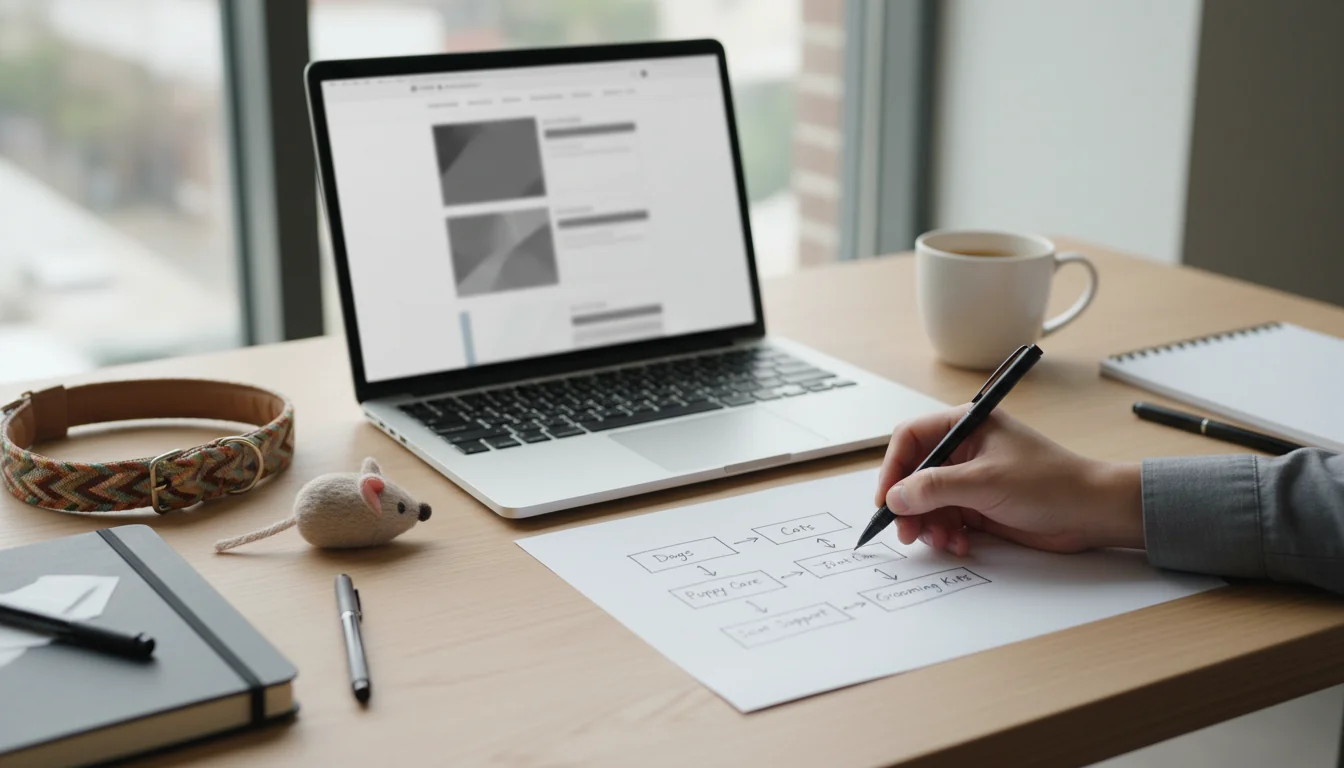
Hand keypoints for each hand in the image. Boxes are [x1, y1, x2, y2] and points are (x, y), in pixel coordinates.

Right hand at [874, 405, 1143, 555]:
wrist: (1091, 513)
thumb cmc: (1049, 482)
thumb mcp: (984, 482)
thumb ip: (934, 488)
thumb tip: (895, 497)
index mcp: (965, 426)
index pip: (910, 439)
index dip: (893, 468)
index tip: (886, 499)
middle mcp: (964, 450)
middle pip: (915, 474)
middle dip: (909, 505)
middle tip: (907, 532)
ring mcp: (971, 479)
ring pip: (928, 502)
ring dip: (928, 524)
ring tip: (942, 540)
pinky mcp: (980, 506)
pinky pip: (946, 519)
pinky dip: (946, 534)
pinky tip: (960, 543)